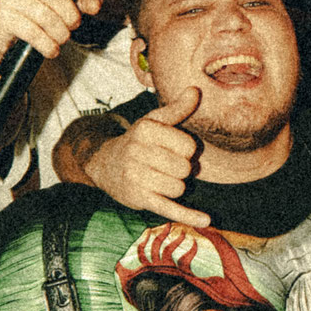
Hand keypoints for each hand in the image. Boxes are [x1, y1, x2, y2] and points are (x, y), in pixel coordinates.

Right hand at [85, 90, 209, 226]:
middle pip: (185, 169)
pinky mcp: (138, 199)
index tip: (173, 149)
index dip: (187, 150)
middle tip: (166, 166)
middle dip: (181, 169)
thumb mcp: (154, 121)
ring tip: (160, 178)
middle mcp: (138, 152)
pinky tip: (206, 220)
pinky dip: (188, 216)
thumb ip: (177, 109)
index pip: (189, 146)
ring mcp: (136, 177)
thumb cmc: (138, 140)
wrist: (104, 163)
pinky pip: (169, 208)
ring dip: (176, 186)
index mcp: (146, 130)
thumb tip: (195, 90)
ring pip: (179, 188)